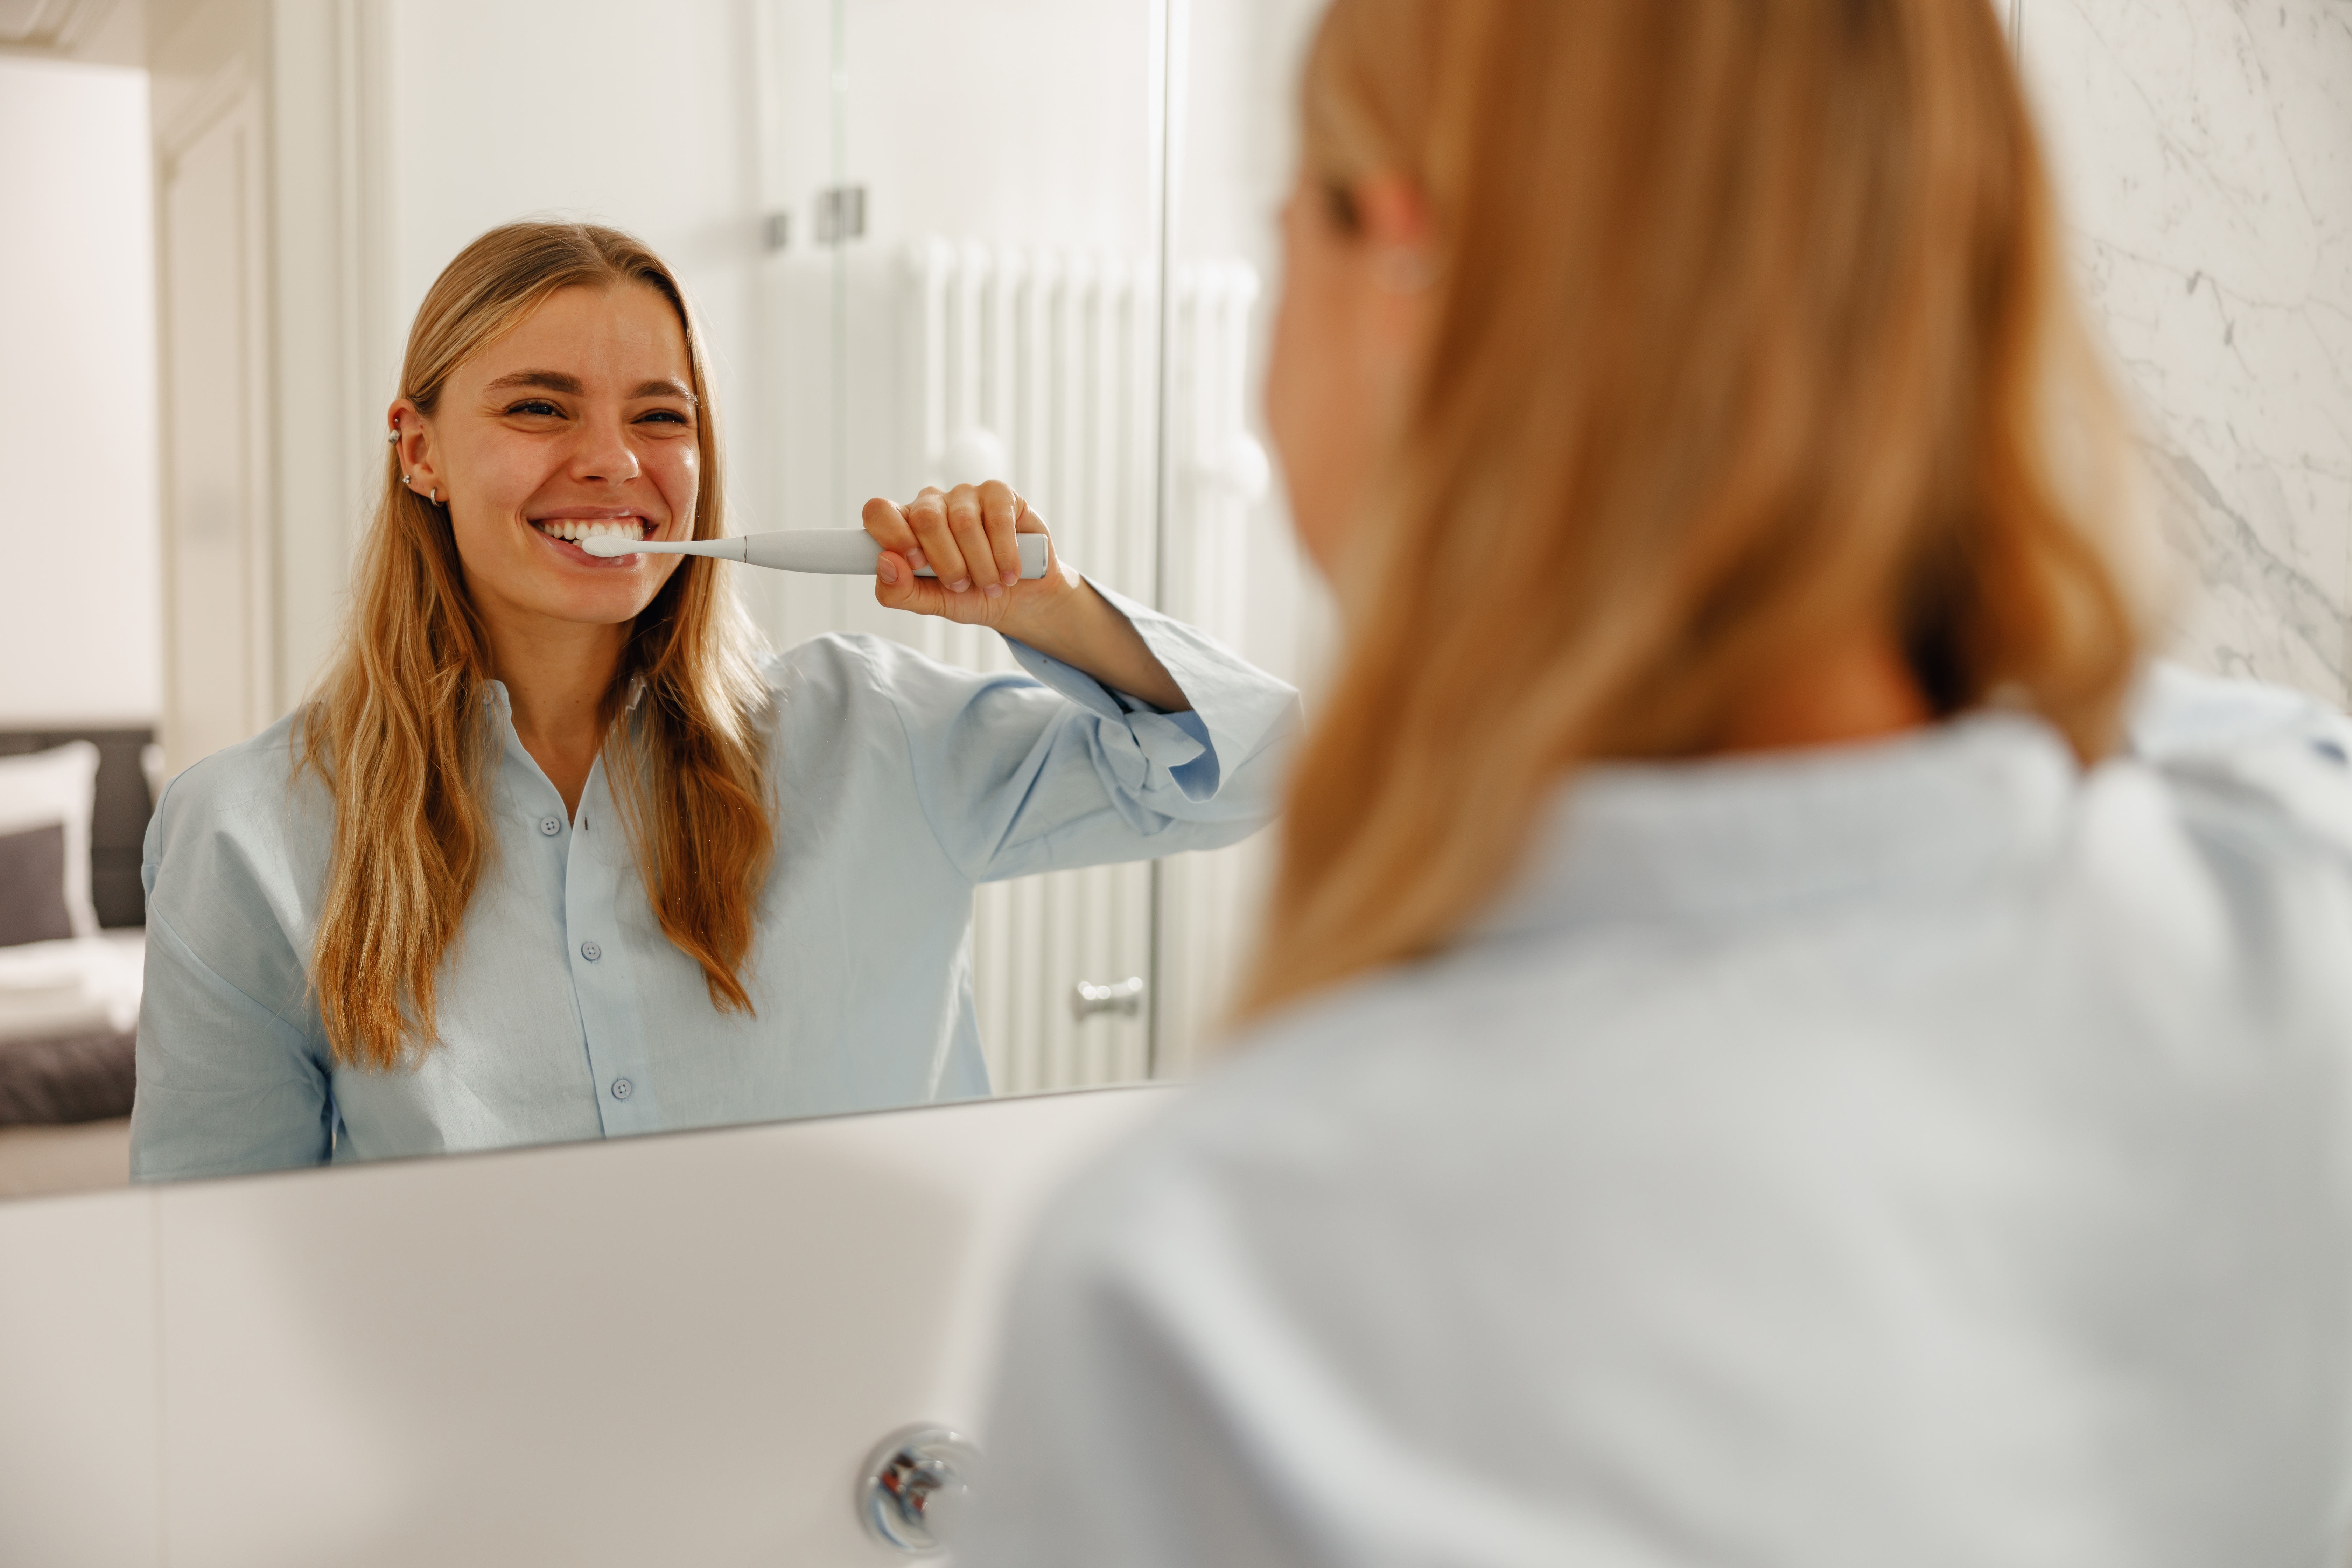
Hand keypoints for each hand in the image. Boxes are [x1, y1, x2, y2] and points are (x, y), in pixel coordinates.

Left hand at [862, 481, 1077, 633]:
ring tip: (992, 585)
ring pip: (963, 521)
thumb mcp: (931, 604)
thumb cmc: (970, 597)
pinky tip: (1010, 572)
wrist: (1018, 600)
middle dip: (946, 562)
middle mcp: (932, 504)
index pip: (879, 511)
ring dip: (980, 565)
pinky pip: (997, 518)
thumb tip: (885, 563)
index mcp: (905, 527)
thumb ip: (899, 591)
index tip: (916, 564)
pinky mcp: (999, 494)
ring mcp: (965, 495)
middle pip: (925, 518)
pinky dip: (1004, 553)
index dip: (893, 535)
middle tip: (962, 585)